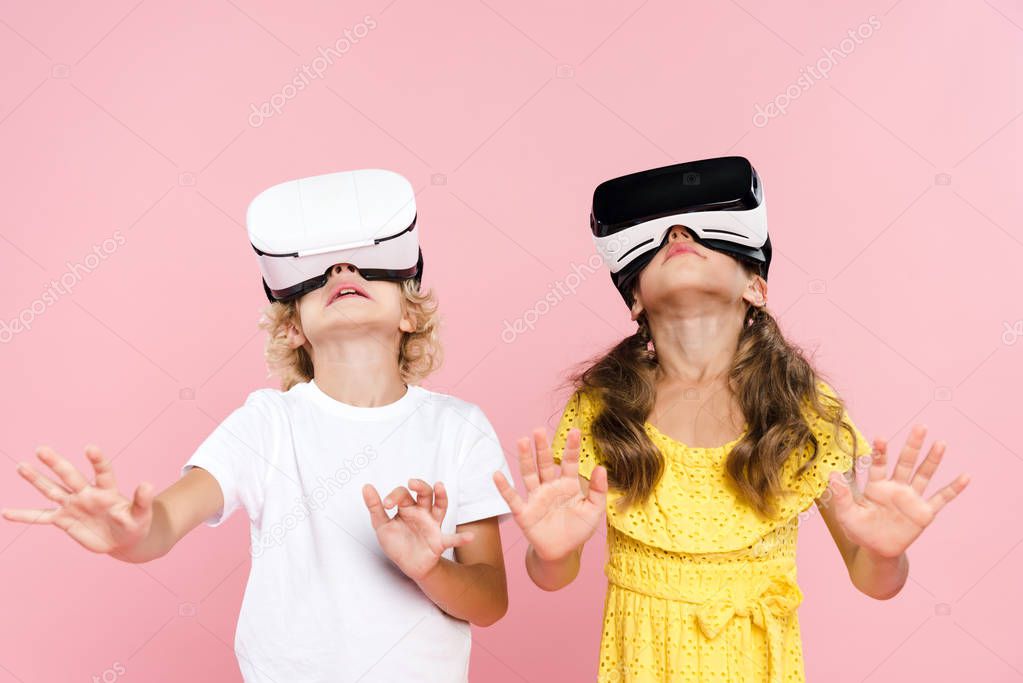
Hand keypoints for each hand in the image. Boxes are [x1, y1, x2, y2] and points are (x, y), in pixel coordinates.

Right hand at [1, 445, 153, 555]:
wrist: (124, 539)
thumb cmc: (136, 524)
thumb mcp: (141, 515)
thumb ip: (142, 500)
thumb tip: (148, 484)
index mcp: (107, 491)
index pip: (102, 472)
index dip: (97, 460)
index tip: (90, 448)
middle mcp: (87, 493)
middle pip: (70, 476)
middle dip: (56, 464)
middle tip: (41, 449)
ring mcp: (73, 505)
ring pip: (52, 490)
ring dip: (37, 479)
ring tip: (22, 466)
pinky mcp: (64, 520)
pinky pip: (41, 517)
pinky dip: (24, 516)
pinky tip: (5, 512)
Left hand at [362, 479, 473, 581]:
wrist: (409, 566)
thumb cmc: (397, 543)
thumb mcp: (382, 526)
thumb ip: (375, 507)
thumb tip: (366, 486)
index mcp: (407, 508)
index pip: (403, 494)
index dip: (393, 496)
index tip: (385, 505)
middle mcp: (422, 512)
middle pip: (425, 493)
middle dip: (420, 485)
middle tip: (411, 483)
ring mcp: (432, 525)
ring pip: (440, 506)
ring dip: (441, 495)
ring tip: (439, 486)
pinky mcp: (439, 541)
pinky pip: (452, 539)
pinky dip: (462, 538)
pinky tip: (469, 538)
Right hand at [493, 428, 608, 561]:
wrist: (562, 553)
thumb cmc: (578, 529)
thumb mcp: (594, 511)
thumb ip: (599, 490)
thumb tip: (601, 468)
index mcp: (568, 485)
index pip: (569, 462)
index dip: (572, 448)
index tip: (576, 432)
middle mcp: (550, 487)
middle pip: (545, 463)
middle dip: (542, 447)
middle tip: (539, 430)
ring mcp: (536, 498)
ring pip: (529, 475)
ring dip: (525, 459)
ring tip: (522, 441)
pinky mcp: (524, 512)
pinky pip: (512, 498)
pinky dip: (504, 487)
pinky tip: (497, 475)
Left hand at [827, 424, 969, 558]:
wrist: (877, 551)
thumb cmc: (860, 531)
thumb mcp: (846, 515)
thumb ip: (841, 496)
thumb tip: (830, 475)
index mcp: (876, 487)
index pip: (879, 465)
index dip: (880, 452)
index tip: (880, 437)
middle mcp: (896, 488)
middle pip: (905, 463)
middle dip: (912, 446)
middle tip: (920, 427)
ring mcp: (911, 499)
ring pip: (923, 475)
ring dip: (932, 460)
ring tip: (940, 443)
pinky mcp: (924, 513)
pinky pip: (941, 499)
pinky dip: (953, 489)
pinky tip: (965, 477)